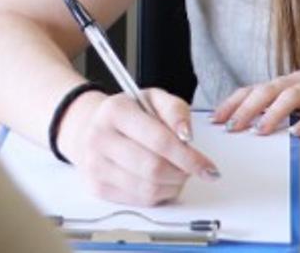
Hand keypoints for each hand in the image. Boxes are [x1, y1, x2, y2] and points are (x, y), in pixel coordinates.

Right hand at [58, 89, 220, 205]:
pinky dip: (158, 194)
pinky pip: (139, 200)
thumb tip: (186, 135)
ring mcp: (95, 165)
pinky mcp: (97, 187)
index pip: (159, 140)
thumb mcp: (153, 99)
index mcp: (115, 110)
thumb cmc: (129, 114)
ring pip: (148, 189)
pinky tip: (161, 181)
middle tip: (193, 169)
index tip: (208, 166)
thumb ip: (176, 110)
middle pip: (154, 168)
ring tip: (177, 173)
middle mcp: (100, 138)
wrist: (91, 127)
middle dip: (182, 172)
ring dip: (173, 185)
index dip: (189, 157)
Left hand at [211, 71, 299, 136]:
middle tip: (232, 127)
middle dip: (246, 109)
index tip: (215, 120)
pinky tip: (298, 134)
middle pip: (267, 89)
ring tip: (260, 130)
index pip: (253, 89)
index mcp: (287, 82)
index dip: (233, 102)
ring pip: (292, 95)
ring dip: (274, 113)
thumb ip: (278, 112)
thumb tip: (247, 127)